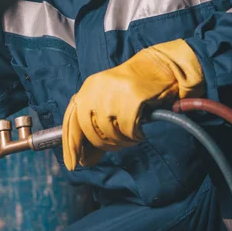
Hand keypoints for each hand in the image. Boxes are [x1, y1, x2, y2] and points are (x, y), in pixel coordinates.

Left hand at [62, 39, 204, 170]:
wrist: (161, 66)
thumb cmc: (135, 87)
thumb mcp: (108, 98)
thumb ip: (95, 122)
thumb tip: (84, 157)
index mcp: (87, 88)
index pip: (71, 120)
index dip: (70, 145)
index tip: (73, 164)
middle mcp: (95, 88)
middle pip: (89, 131)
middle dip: (103, 144)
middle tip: (117, 145)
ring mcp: (113, 92)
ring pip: (109, 133)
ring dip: (121, 141)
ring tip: (131, 134)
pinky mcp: (131, 97)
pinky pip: (127, 130)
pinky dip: (134, 135)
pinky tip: (139, 131)